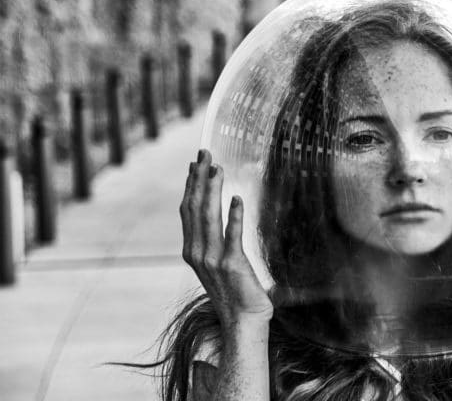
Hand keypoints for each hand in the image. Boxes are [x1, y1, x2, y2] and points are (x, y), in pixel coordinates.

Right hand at [180, 149, 272, 329]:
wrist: (242, 319)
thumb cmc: (233, 289)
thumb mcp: (214, 261)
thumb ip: (210, 240)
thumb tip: (210, 214)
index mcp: (191, 250)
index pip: (187, 210)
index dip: (191, 184)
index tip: (196, 163)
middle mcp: (197, 252)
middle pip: (194, 207)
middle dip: (199, 178)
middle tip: (205, 153)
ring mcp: (212, 259)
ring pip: (208, 217)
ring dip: (212, 190)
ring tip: (217, 168)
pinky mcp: (232, 265)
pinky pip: (232, 235)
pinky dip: (234, 216)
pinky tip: (237, 199)